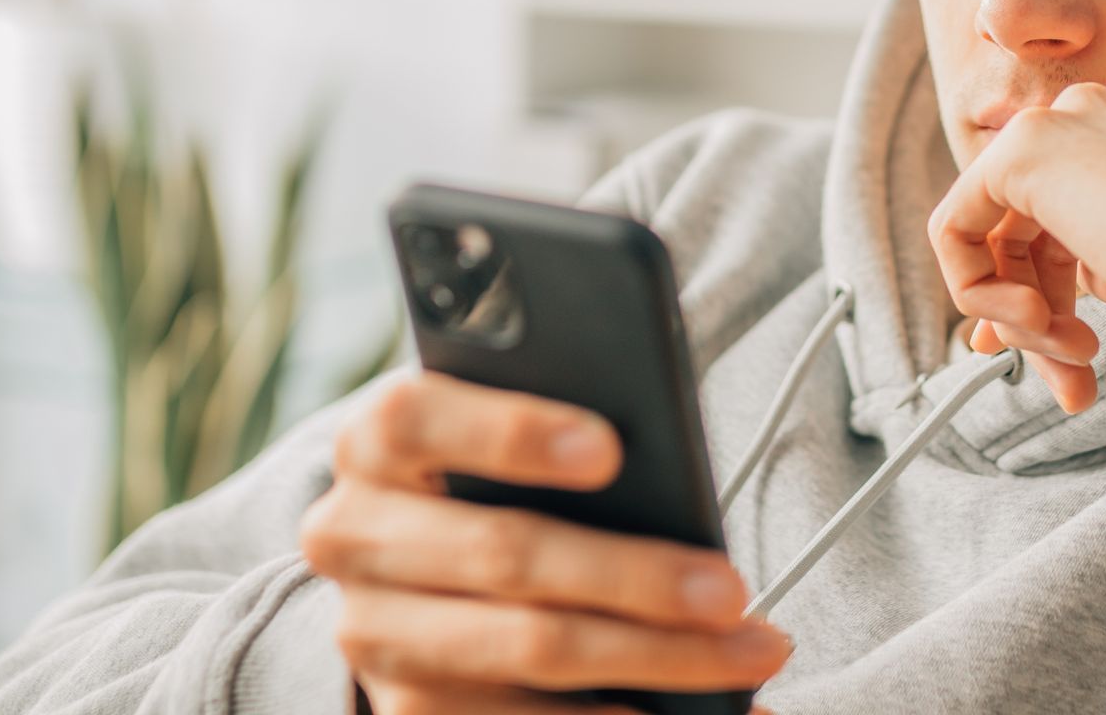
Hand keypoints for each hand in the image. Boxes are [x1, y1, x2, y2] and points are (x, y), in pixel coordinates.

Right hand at [301, 370, 790, 713]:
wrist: (414, 554)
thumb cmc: (495, 469)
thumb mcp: (505, 426)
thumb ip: (562, 427)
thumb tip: (665, 468)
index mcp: (374, 443)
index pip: (416, 420)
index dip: (510, 432)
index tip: (610, 450)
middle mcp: (354, 538)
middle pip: (503, 553)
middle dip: (633, 575)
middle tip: (730, 589)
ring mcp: (376, 636)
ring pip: (531, 646)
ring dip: (658, 657)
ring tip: (751, 651)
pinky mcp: (411, 712)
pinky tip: (707, 708)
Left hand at [929, 56, 1105, 414]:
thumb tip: (1067, 304)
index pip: (1098, 195)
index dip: (1072, 281)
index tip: (1080, 349)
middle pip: (1049, 216)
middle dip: (1050, 308)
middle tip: (1077, 378)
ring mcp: (1076, 116)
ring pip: (1008, 228)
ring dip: (1029, 314)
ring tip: (1077, 365)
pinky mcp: (1027, 147)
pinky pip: (960, 226)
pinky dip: (981, 291)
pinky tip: (1035, 329)